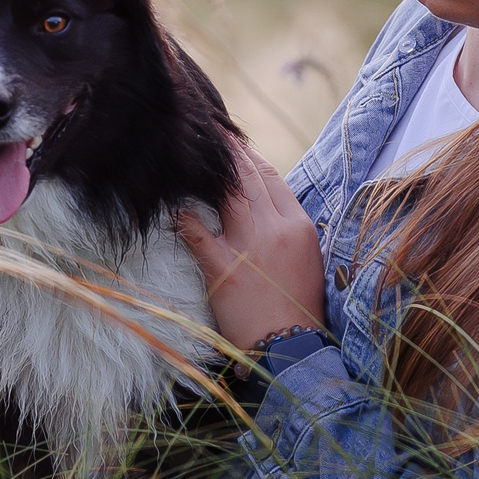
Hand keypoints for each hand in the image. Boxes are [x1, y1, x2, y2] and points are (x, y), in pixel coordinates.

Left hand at [175, 141, 328, 349]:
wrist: (292, 347)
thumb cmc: (298, 308)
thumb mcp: (306, 261)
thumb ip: (288, 231)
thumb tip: (267, 209)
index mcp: (300, 226)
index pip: (272, 178)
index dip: (250, 156)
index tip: (234, 143)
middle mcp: (276, 228)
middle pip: (248, 177)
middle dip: (227, 151)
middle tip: (209, 132)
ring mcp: (249, 246)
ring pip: (227, 194)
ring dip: (209, 170)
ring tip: (192, 151)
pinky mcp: (223, 267)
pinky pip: (197, 232)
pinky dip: (183, 216)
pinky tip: (172, 205)